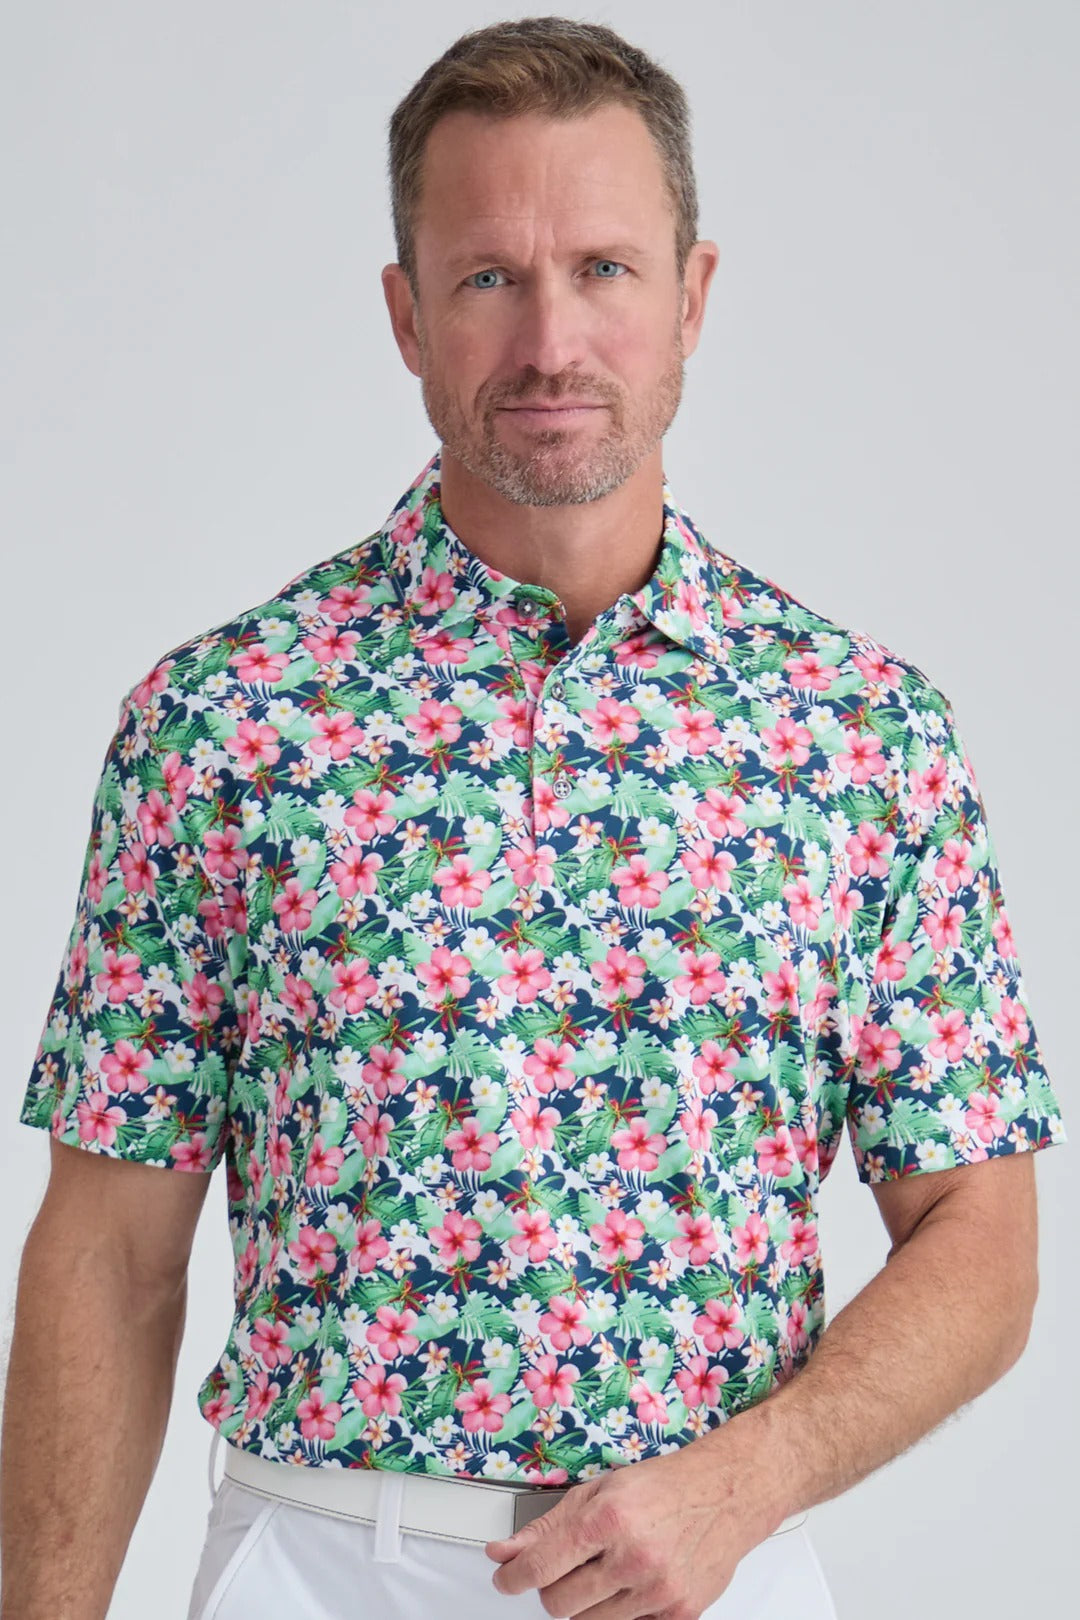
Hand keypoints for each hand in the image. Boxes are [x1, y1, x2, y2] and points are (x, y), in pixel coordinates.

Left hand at [483, 1438, 769, 1619]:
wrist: (726, 1492)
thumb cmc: (664, 1486)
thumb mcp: (599, 1490)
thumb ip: (547, 1526)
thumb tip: (504, 1551)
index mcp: (608, 1519)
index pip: (541, 1567)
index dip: (513, 1578)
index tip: (506, 1579)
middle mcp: (633, 1558)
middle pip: (560, 1605)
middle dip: (553, 1588)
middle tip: (567, 1567)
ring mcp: (658, 1591)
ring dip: (587, 1602)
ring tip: (606, 1571)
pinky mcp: (681, 1614)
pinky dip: (622, 1612)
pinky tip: (633, 1585)